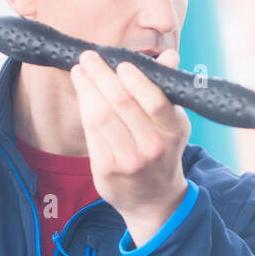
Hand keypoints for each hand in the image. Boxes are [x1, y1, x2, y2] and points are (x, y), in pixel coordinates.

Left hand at [70, 48, 192, 241]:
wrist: (154, 199)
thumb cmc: (163, 151)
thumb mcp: (174, 122)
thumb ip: (167, 89)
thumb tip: (169, 55)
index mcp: (173, 131)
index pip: (153, 99)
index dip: (134, 78)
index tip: (120, 63)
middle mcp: (152, 147)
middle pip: (121, 103)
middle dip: (101, 75)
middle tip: (89, 57)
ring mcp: (128, 160)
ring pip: (101, 115)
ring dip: (87, 88)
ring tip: (80, 71)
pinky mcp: (107, 169)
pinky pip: (91, 131)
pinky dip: (84, 107)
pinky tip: (82, 93)